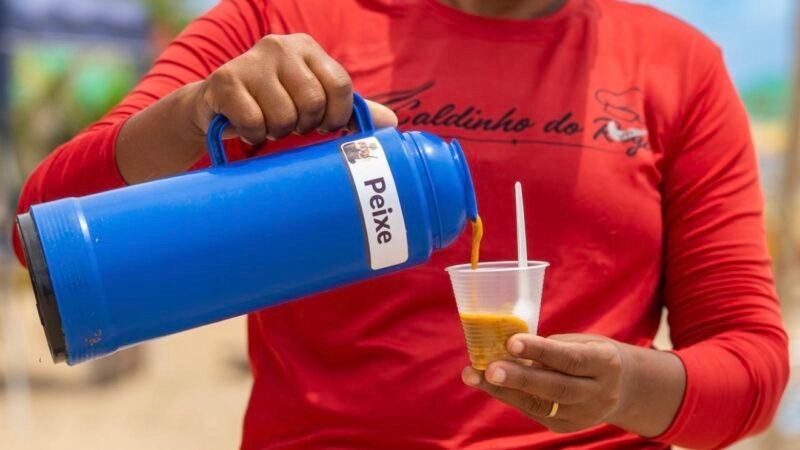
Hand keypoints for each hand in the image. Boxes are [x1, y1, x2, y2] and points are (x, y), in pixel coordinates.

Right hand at [189, 33, 396, 143]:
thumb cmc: (274, 103)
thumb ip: (349, 110)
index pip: (341, 85)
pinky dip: (254, 135)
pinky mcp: (226, 80)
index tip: (326, 127)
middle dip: (305, 126)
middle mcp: (281, 46)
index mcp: (308, 48)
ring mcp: (251, 60)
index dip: (337, 115)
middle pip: (313, 102)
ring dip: (278, 132)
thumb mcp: (314, 102)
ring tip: (269, 124)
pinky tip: (248, 127)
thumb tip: (393, 123)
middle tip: (292, 125)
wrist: (216, 106)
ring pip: (284, 116)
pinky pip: (254, 122)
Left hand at [461, 333, 684, 435]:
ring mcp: (582, 415)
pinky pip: (533, 411)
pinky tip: (488, 384)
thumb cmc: (591, 355)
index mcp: (605, 363)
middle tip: (489, 368)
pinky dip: (509, 396)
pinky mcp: (566, 426)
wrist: (622, 388)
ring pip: (540, 405)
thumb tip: (508, 345)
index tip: (511, 341)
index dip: (541, 350)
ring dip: (503, 390)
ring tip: (474, 375)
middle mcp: (598, 393)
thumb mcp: (583, 343)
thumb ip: (554, 347)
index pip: (570, 358)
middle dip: (519, 378)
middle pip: (556, 387)